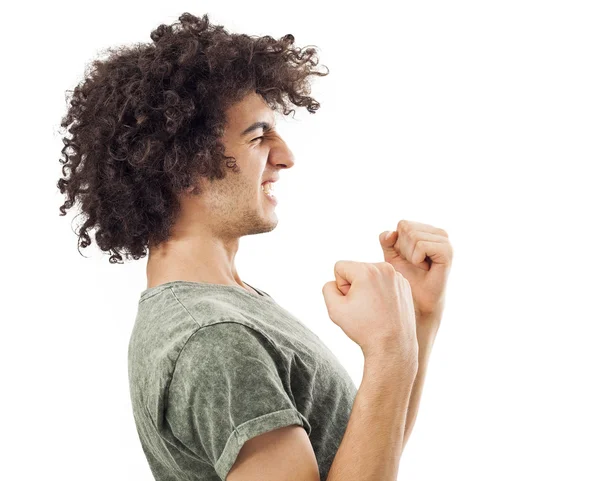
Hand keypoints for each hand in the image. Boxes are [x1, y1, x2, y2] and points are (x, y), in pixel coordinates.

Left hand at [379, 220, 452, 338]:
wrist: (417, 301)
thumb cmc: (406, 278)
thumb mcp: (392, 255)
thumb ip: (387, 240)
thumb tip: (391, 233)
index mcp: (428, 230)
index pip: (403, 224)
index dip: (398, 242)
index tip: (407, 258)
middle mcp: (439, 233)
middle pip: (407, 228)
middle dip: (403, 249)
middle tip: (414, 264)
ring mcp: (445, 242)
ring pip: (413, 235)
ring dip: (410, 255)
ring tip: (420, 266)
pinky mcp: (447, 252)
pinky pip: (421, 245)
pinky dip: (416, 258)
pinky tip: (423, 267)